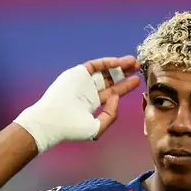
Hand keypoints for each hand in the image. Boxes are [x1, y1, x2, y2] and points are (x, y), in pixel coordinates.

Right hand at [13, 56, 140, 152]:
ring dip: (119, 65)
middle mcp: (88, 91)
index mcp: (92, 104)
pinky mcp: (77, 73)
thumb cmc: (71, 128)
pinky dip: (107, 63)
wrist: (52, 120)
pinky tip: (119, 62)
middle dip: (125, 74)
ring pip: (104, 70)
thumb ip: (110, 115)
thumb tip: (116, 97)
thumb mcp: (97, 128)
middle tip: (138, 67)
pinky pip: (95, 65)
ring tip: (133, 62)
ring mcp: (83, 81)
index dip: (125, 87)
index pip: (112, 93)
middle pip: (110, 80)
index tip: (137, 82)